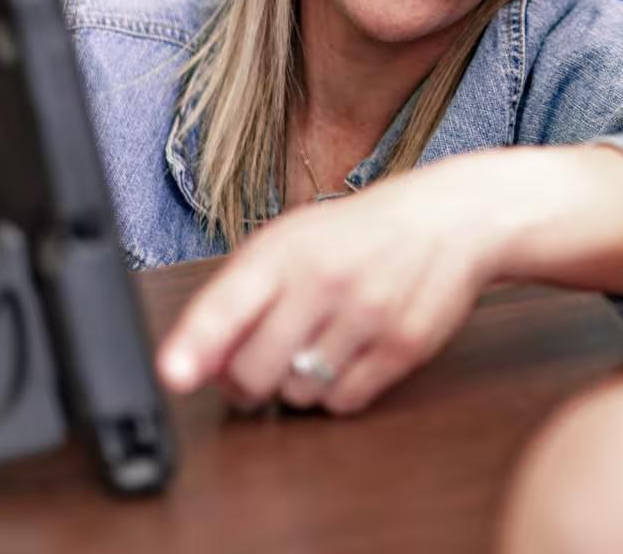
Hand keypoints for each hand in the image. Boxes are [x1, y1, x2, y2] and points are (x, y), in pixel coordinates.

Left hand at [158, 161, 502, 415]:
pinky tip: (348, 356)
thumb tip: (191, 363)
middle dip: (246, 382)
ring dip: (296, 385)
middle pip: (254, 372)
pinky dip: (337, 393)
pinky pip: (344, 403)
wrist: (449, 219)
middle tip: (258, 368)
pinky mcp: (403, 346)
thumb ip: (240, 297)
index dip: (194, 344)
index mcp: (285, 250)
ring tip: (318, 346)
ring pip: (298, 395)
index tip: (173, 374)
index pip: (227, 303)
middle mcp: (324, 281)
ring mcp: (367, 315)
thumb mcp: (293, 244)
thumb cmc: (359, 234)